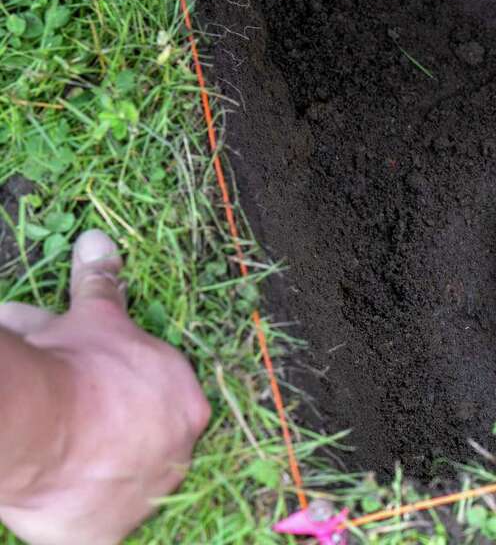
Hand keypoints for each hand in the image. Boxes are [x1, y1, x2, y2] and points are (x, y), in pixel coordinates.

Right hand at [0, 231, 209, 544]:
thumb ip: (103, 283)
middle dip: (106, 421)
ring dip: (94, 463)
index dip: (118, 388)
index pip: (157, 396)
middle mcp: (180, 450)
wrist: (46, 425)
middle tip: (66, 410)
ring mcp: (148, 495)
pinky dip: (81, 513)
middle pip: (139, 436)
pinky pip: (99, 525)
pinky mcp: (110, 533)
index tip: (86, 383)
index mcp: (186, 400)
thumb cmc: (80, 366)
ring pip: (120, 479)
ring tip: (56, 446)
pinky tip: (62, 499)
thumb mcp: (97, 317)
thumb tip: (98, 241)